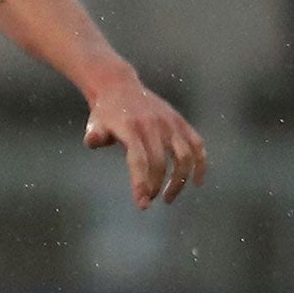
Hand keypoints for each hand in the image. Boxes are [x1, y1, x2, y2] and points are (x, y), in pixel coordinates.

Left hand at [83, 76, 206, 207]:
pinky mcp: (181, 122)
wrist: (119, 87)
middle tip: (148, 201)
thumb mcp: (94, 124)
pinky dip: (200, 164)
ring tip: (168, 197)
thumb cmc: (105, 114)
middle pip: (160, 163)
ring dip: (179, 180)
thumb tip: (93, 141)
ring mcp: (170, 123)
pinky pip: (197, 145)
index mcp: (131, 128)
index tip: (142, 204)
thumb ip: (94, 136)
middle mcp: (154, 125)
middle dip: (155, 186)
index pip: (139, 159)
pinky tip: (196, 182)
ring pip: (184, 156)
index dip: (142, 183)